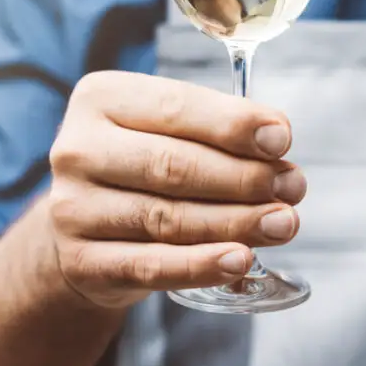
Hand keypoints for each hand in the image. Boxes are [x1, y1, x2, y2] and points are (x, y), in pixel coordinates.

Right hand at [45, 71, 305, 309]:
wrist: (84, 228)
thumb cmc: (141, 166)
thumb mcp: (167, 130)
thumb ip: (216, 128)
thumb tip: (276, 137)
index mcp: (99, 100)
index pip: (174, 107)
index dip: (233, 124)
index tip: (282, 138)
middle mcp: (76, 150)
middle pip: (172, 165)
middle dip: (243, 177)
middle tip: (293, 187)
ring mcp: (72, 209)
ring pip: (167, 217)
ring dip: (236, 222)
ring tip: (282, 223)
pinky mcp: (81, 262)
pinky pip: (151, 266)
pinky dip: (201, 265)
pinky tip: (240, 260)